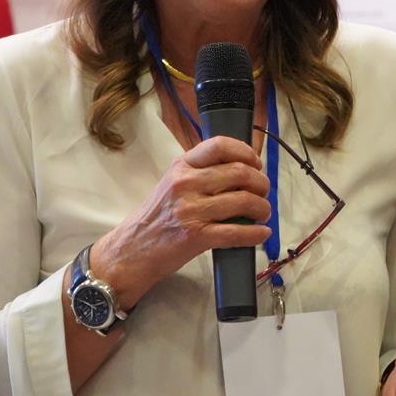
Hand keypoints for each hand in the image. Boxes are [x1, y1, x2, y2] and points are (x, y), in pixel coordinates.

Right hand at [89, 136, 272, 307]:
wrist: (131, 249)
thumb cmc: (157, 216)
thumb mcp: (172, 182)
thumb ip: (200, 171)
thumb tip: (242, 168)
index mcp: (181, 166)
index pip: (220, 146)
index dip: (246, 152)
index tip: (256, 164)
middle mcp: (186, 184)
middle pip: (240, 173)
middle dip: (261, 183)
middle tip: (263, 192)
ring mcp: (190, 210)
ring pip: (243, 201)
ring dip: (262, 208)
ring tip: (263, 213)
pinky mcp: (196, 237)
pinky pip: (236, 232)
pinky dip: (256, 233)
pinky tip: (261, 232)